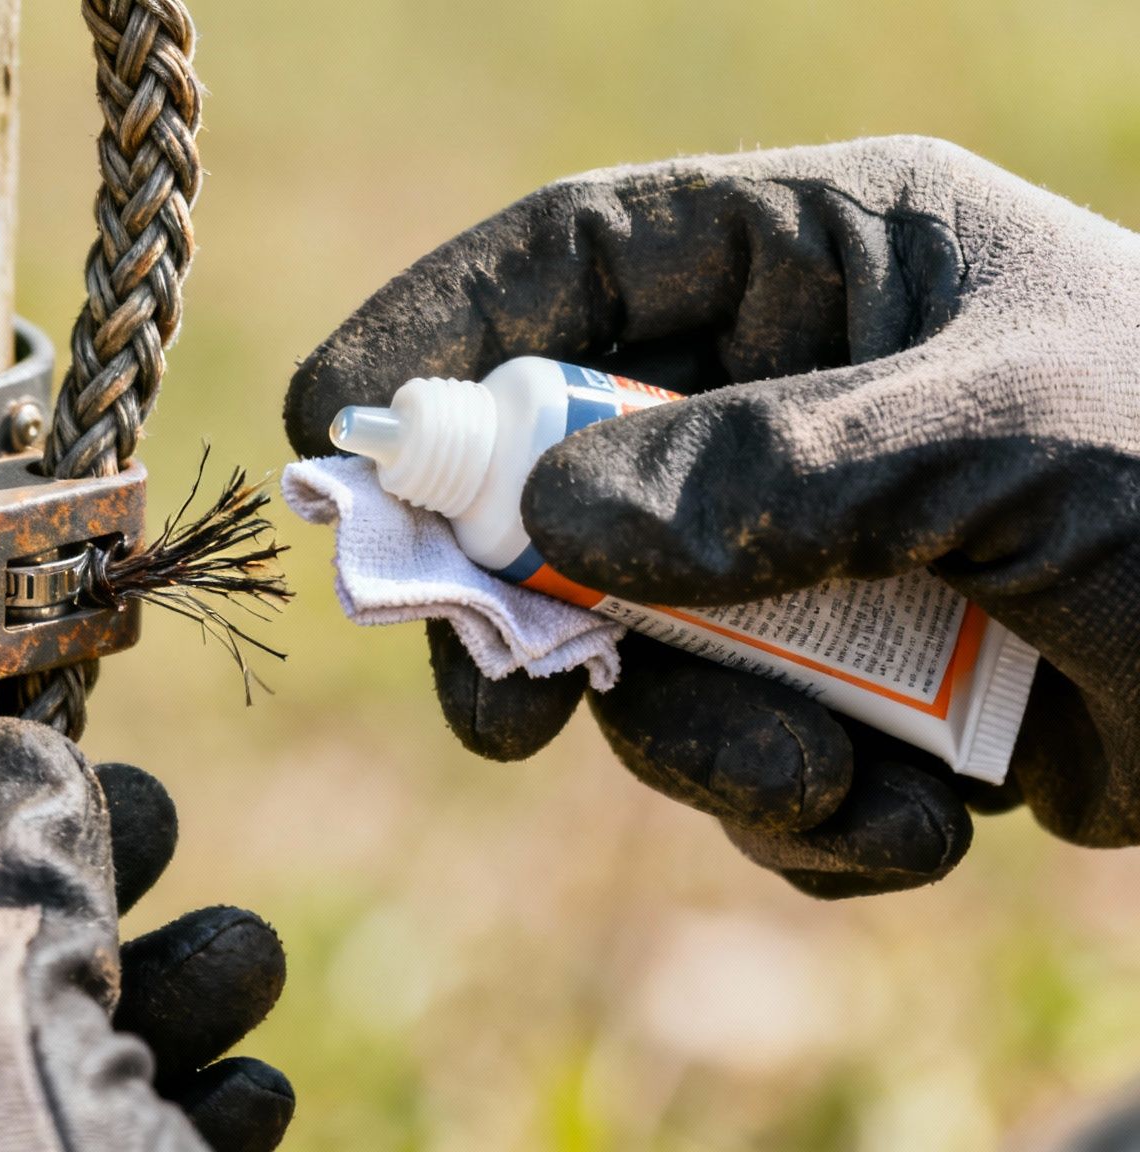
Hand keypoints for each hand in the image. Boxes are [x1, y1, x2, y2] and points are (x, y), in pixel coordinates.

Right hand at [285, 136, 1139, 896]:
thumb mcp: (1004, 439)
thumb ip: (765, 471)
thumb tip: (550, 520)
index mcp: (832, 261)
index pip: (578, 258)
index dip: (437, 329)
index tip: (334, 433)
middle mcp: (799, 398)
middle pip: (560, 481)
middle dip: (531, 608)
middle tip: (496, 709)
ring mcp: (821, 551)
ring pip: (642, 653)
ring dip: (702, 745)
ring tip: (822, 783)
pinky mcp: (862, 684)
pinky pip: (743, 751)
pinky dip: (805, 810)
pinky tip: (924, 812)